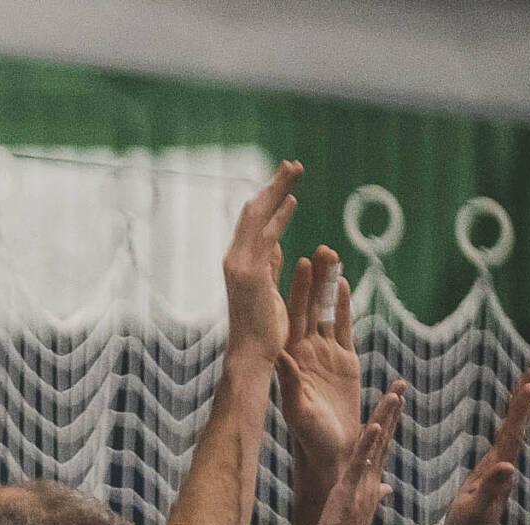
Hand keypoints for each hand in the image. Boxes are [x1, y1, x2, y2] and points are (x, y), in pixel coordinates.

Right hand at [223, 162, 301, 360]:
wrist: (251, 354)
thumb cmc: (262, 329)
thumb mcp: (267, 289)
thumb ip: (268, 264)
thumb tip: (275, 244)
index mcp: (240, 263)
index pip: (254, 223)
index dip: (270, 200)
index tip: (287, 184)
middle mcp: (235, 259)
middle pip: (253, 212)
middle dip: (273, 186)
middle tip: (292, 164)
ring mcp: (239, 265)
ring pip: (257, 217)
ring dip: (277, 190)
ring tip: (294, 169)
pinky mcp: (249, 273)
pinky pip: (265, 236)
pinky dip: (278, 216)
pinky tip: (293, 199)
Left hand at [277, 245, 360, 472]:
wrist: (331, 450)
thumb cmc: (309, 435)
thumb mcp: (297, 409)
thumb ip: (290, 383)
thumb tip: (280, 356)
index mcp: (292, 359)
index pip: (294, 317)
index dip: (297, 291)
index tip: (301, 264)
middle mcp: (306, 352)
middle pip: (311, 307)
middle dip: (316, 279)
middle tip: (321, 250)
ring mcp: (325, 354)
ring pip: (328, 312)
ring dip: (330, 286)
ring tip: (333, 257)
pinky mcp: (345, 361)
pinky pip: (344, 327)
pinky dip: (343, 306)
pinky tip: (344, 285)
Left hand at [312, 383, 403, 524]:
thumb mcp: (357, 510)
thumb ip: (373, 495)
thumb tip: (386, 488)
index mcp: (367, 482)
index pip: (381, 446)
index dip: (389, 422)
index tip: (396, 400)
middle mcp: (369, 479)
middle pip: (383, 437)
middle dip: (392, 410)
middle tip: (402, 384)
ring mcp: (361, 484)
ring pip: (375, 445)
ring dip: (385, 419)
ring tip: (394, 394)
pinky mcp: (350, 491)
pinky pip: (361, 464)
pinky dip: (369, 445)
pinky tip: (375, 425)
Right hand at [441, 367, 529, 524]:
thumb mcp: (476, 510)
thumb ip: (491, 489)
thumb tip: (508, 467)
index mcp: (499, 470)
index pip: (512, 433)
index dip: (521, 409)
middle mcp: (503, 466)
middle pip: (519, 426)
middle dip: (527, 399)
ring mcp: (498, 470)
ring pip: (514, 432)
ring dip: (523, 408)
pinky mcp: (491, 475)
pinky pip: (505, 442)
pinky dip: (512, 425)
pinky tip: (514, 421)